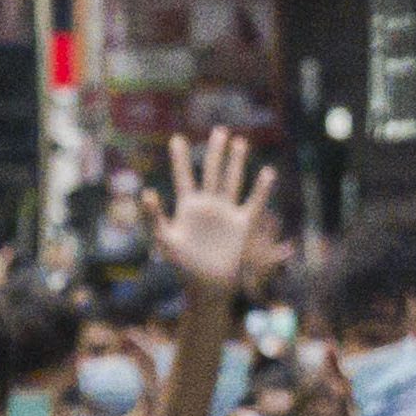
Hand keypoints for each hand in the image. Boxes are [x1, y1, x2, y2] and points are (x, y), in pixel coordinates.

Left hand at [149, 129, 283, 305]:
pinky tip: (268, 172)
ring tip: (240, 142)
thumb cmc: (182, 266)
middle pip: (212, 172)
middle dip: (215, 152)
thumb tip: (148, 191)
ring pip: (232, 181)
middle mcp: (207, 206)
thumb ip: (154, 216)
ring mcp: (225, 213)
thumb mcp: (165, 240)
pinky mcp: (242, 224)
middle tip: (219, 130)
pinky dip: (261, 189)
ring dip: (236, 162)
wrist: (207, 286)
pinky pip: (254, 203)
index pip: (183, 177)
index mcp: (187, 207)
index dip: (180, 159)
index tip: (176, 139)